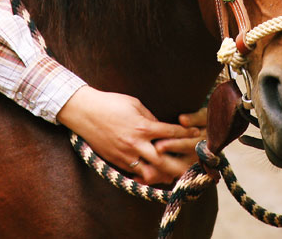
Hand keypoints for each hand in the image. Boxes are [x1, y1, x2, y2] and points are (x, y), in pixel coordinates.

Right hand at [56, 86, 200, 185]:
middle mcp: (136, 144)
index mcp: (143, 127)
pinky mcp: (116, 162)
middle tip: (193, 166)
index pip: (171, 133)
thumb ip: (150, 118)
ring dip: (163, 174)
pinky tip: (154, 176)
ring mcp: (126, 155)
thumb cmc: (110, 103)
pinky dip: (146, 175)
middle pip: (164, 160)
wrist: (84, 112)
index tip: (197, 134)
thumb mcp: (135, 104)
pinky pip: (135, 173)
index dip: (186, 134)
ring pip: (150, 172)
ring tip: (176, 176)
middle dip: (180, 164)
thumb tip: (162, 129)